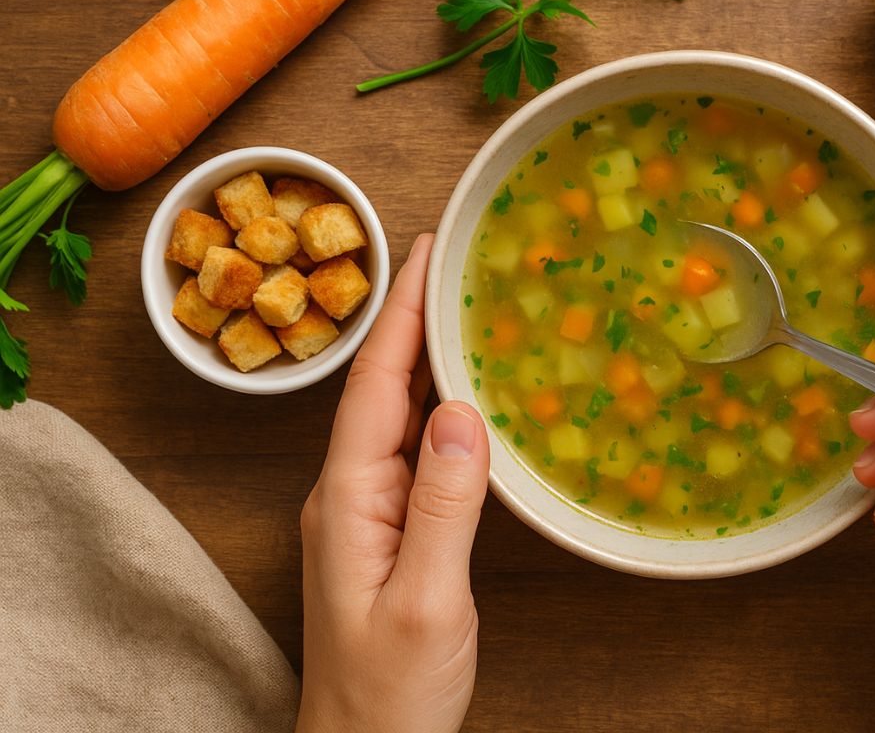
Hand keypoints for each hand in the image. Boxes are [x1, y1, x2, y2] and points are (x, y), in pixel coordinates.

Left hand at [296, 234, 489, 732]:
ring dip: (424, 358)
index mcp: (347, 498)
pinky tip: (462, 396)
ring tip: (462, 308)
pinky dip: (435, 407)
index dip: (401, 312)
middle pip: (380, 387)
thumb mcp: (427, 600)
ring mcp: (361, 513)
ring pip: (394, 415)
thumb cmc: (392, 691)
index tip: (428, 251)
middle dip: (412, 317)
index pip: (376, 384)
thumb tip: (463, 413)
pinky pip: (408, 449)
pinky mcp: (383, 532)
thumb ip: (443, 506)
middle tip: (454, 261)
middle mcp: (346, 494)